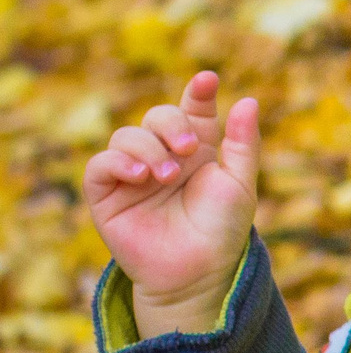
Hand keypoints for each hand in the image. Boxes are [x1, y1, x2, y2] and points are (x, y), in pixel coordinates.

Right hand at [83, 71, 261, 340]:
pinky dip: (118, 162)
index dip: (198, 92)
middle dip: (172, 123)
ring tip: (167, 175)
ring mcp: (134, 172)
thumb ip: (243, 143)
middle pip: (158, 115)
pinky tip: (141, 177)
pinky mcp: (107, 193)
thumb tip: (247, 100)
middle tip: (190, 148)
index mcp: (199, 149)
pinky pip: (100, 164)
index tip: (208, 80)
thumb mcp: (240, 184)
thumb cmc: (222, 229)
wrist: (198, 271)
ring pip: (127, 135)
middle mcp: (165, 155)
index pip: (194, 110)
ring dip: (148, 148)